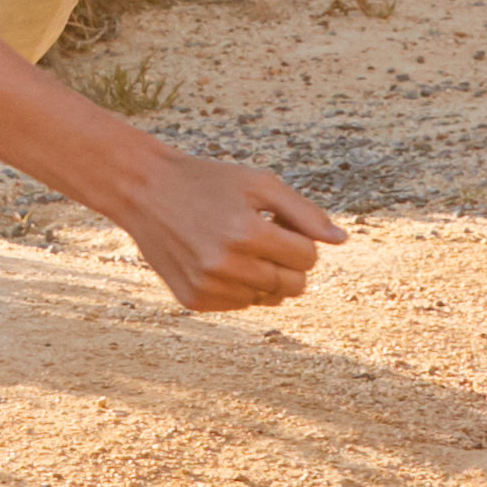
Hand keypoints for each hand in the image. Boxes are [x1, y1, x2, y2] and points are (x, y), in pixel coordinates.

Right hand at [111, 144, 346, 313]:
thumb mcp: (258, 183)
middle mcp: (226, 266)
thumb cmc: (208, 181)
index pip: (308, 257)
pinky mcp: (192, 301)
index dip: (299, 239)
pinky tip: (216, 259)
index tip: (277, 223)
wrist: (144, 189)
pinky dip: (237, 286)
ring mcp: (207, 287)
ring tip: (235, 245)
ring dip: (262, 275)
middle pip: (293, 286)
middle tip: (262, 237)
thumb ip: (304, 212)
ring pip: (267, 299)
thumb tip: (341, 240)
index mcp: (246, 232)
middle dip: (288, 262)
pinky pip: (238, 305)